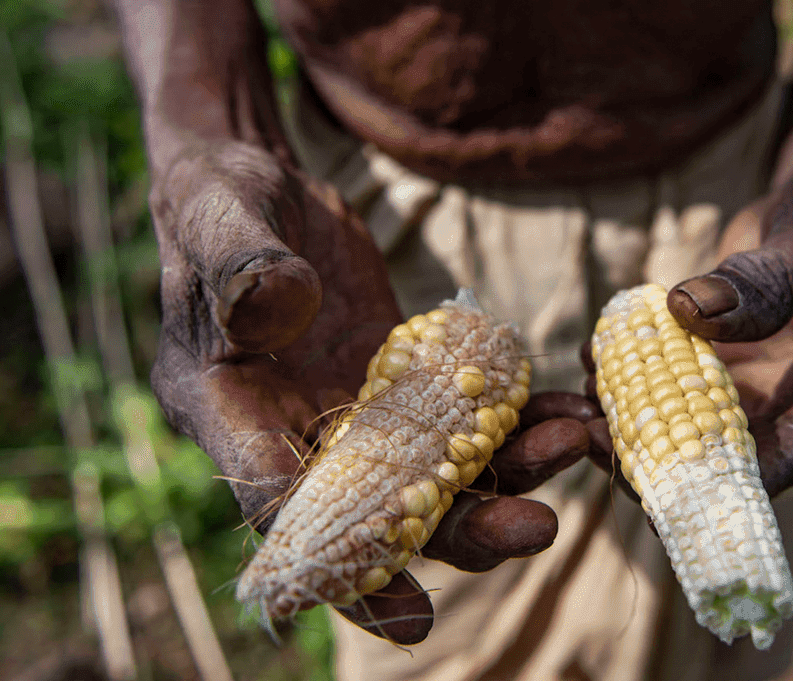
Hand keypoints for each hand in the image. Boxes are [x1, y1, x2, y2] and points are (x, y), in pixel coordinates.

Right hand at [147, 141, 589, 643]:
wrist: (252, 182)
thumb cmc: (215, 198)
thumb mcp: (218, 216)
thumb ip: (243, 266)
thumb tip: (278, 305)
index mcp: (226, 411)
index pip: (280, 507)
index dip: (343, 565)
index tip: (409, 610)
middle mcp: (292, 431)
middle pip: (378, 510)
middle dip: (460, 530)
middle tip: (539, 530)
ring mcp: (353, 413)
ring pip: (433, 472)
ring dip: (507, 471)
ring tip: (578, 443)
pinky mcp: (399, 383)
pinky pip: (461, 414)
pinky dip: (519, 416)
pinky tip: (576, 408)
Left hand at [583, 92, 792, 497]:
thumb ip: (763, 278)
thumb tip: (688, 313)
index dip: (744, 469)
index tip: (670, 477)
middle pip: (763, 452)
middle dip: (678, 457)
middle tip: (598, 447)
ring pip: (720, 434)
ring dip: (650, 429)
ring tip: (579, 415)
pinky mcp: (756, 381)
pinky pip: (698, 399)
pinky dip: (647, 392)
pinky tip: (591, 379)